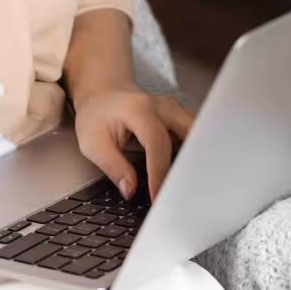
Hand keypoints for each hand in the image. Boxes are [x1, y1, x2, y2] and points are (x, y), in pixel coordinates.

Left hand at [72, 83, 194, 201]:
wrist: (103, 92)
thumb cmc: (96, 115)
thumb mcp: (92, 142)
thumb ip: (113, 166)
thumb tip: (130, 189)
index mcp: (139, 109)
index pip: (157, 144)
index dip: (160, 173)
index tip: (159, 196)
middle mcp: (162, 106)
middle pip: (189, 134)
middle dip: (191, 163)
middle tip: (185, 192)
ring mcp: (174, 110)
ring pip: (198, 133)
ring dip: (196, 158)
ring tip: (190, 185)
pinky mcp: (179, 118)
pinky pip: (194, 135)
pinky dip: (194, 154)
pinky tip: (189, 173)